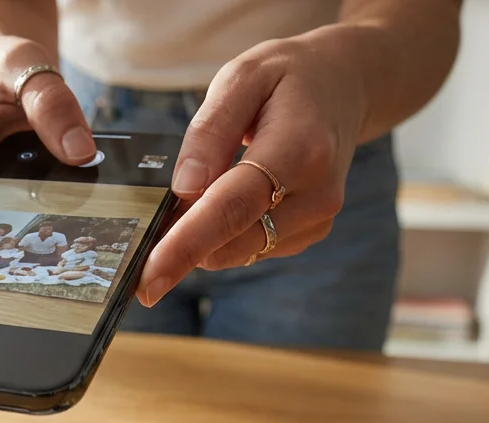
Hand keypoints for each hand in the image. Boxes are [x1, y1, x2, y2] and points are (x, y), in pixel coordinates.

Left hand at [137, 29, 370, 305]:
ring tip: (197, 191)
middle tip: (143, 231)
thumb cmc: (288, 78)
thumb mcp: (243, 78)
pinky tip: (226, 198)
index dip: (185, 246)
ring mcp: (317, 219)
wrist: (345, 86)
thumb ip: (210, 132)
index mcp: (300, 150)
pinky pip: (250, 248)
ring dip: (203, 237)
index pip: (233, 208)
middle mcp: (316, 194)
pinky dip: (224, 234)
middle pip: (232, 243)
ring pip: (237, 252)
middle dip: (181, 247)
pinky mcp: (309, 234)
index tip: (148, 278)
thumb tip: (184, 188)